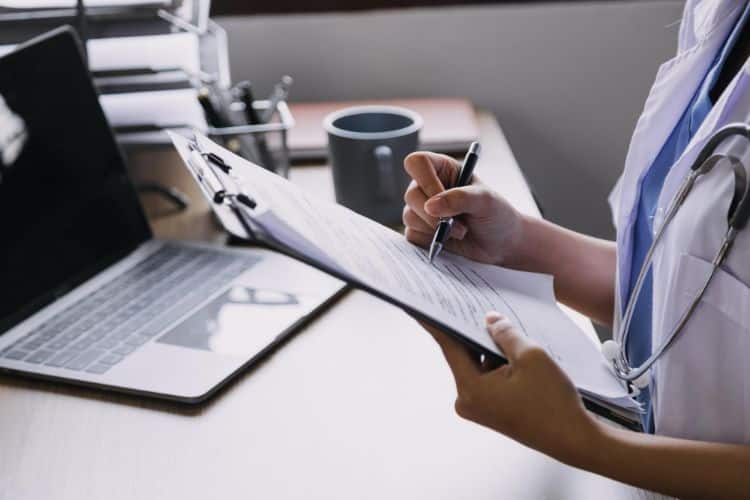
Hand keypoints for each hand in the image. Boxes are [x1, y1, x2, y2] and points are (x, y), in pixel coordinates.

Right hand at [402, 151, 524, 264]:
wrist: (501, 244)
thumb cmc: (496, 215)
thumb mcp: (485, 200)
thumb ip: (459, 198)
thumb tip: (430, 206)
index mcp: (443, 169)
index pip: (417, 163)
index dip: (425, 180)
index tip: (441, 199)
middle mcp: (428, 187)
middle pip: (411, 195)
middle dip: (434, 215)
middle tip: (460, 226)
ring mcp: (421, 209)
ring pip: (409, 217)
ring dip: (435, 229)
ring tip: (460, 233)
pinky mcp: (420, 231)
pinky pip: (412, 235)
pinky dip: (430, 241)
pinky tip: (448, 240)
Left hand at [422, 312, 599, 465]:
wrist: (574, 439)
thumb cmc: (553, 402)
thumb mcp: (530, 356)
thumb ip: (505, 333)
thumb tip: (490, 319)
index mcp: (470, 388)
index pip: (449, 345)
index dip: (438, 322)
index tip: (422, 306)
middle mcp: (467, 400)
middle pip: (464, 354)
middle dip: (473, 331)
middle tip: (472, 304)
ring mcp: (479, 407)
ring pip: (478, 365)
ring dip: (490, 347)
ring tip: (504, 327)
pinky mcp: (492, 409)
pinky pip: (488, 377)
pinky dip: (497, 363)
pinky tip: (513, 350)